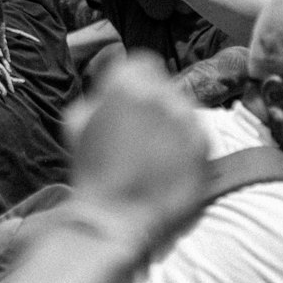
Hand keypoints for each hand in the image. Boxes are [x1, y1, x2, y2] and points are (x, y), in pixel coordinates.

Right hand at [65, 53, 208, 255]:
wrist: (113, 219)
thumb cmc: (90, 171)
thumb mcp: (77, 121)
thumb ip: (97, 94)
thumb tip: (109, 85)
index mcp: (129, 83)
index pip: (143, 63)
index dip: (134, 81)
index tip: (128, 101)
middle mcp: (163, 94)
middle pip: (165, 86)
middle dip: (154, 102)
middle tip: (141, 130)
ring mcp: (188, 120)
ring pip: (184, 109)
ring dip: (172, 123)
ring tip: (155, 153)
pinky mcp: (205, 146)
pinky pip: (197, 135)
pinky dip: (186, 146)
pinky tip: (170, 166)